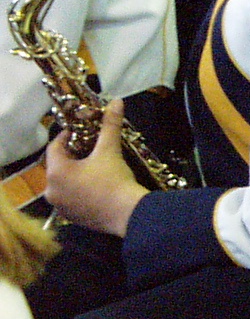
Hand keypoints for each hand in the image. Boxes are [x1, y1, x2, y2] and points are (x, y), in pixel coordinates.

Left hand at [44, 99, 145, 236]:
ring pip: (64, 183)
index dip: (68, 136)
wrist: (129, 214)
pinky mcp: (72, 217)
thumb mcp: (110, 150)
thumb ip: (110, 125)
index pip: (55, 147)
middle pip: (58, 166)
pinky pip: (71, 198)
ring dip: (75, 174)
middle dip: (73, 156)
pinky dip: (80, 190)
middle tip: (91, 149)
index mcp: (56, 172)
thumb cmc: (114, 180)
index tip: (82, 132)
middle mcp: (52, 190)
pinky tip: (97, 187)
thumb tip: (116, 102)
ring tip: (95, 167)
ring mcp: (61, 206)